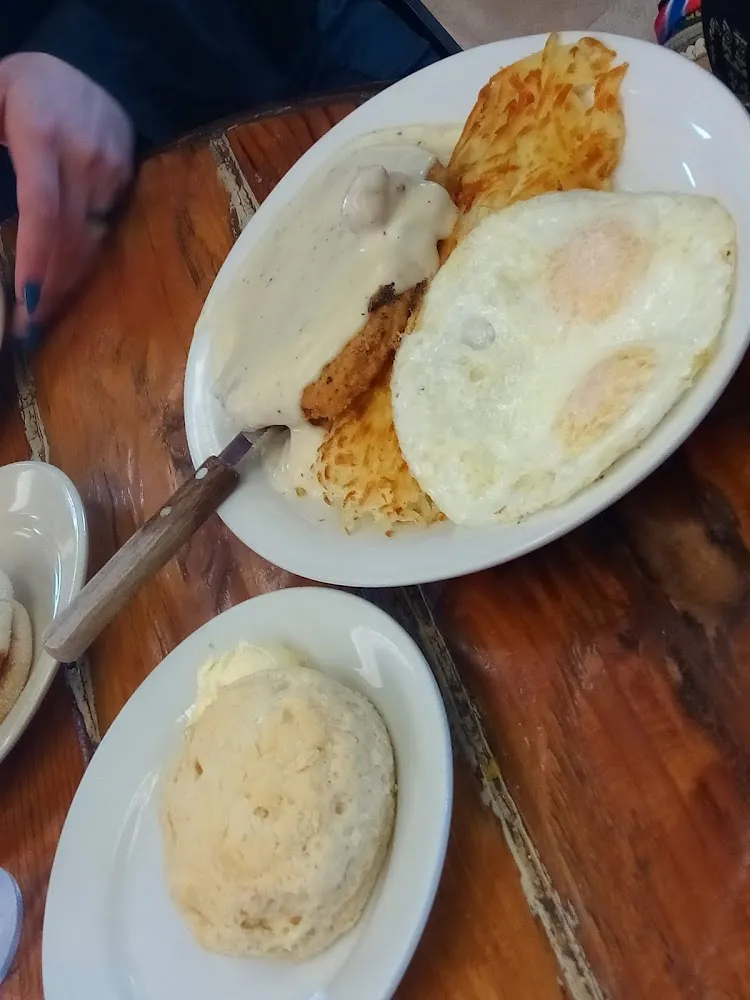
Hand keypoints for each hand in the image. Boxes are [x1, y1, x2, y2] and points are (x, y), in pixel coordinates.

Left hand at [0, 52, 134, 343]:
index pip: (43, 209)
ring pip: (88, 242)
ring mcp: (110, 175)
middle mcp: (83, 160)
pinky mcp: (125, 185)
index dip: (37, 258)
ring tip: (44, 313)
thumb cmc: (30, 86)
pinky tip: (66, 280)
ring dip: (66, 281)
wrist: (97, 66)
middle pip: (68, 238)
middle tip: (28, 327)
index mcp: (43, 137)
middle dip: (49, 286)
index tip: (27, 299)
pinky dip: (82, 260)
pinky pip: (101, 233)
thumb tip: (0, 205)